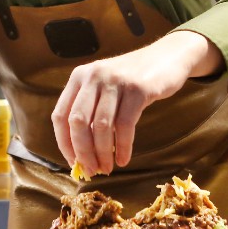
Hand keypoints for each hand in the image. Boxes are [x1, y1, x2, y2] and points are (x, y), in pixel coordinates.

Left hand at [51, 30, 224, 175]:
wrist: (167, 57)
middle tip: (91, 171)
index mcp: (79, 77)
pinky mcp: (138, 89)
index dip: (64, 143)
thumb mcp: (104, 87)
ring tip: (107, 168)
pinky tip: (123, 159)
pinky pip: (125, 125)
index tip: (73, 163)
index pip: (60, 116)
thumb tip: (80, 155)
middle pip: (77, 122)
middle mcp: (94, 76)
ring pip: (100, 126)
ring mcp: (116, 81)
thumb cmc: (132, 80)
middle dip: (82, 152)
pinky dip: (122, 147)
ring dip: (102, 153)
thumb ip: (90, 112)